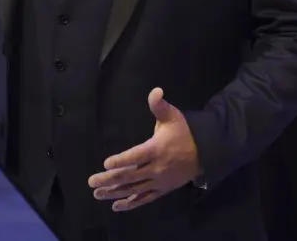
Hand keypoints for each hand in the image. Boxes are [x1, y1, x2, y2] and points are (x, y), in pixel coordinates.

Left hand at [88, 88, 201, 211]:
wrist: (205, 152)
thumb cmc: (184, 132)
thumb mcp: (172, 116)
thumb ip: (159, 105)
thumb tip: (156, 90)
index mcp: (156, 149)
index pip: (136, 156)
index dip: (121, 160)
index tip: (106, 163)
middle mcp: (157, 168)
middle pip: (130, 176)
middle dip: (109, 179)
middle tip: (91, 181)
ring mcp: (159, 181)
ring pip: (134, 189)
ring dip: (115, 192)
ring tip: (97, 194)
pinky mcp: (162, 190)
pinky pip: (144, 198)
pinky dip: (131, 203)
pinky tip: (116, 206)